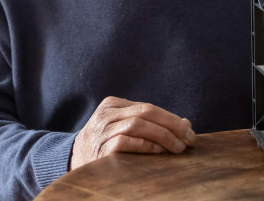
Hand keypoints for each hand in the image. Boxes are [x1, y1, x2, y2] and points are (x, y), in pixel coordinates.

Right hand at [69, 97, 195, 170]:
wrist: (73, 159)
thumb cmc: (105, 143)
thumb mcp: (123, 126)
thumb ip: (149, 123)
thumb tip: (186, 124)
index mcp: (112, 104)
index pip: (148, 107)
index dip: (172, 119)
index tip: (189, 132)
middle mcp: (106, 114)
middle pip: (145, 113)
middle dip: (172, 126)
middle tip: (189, 140)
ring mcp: (101, 130)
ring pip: (137, 125)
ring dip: (163, 136)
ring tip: (178, 148)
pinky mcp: (100, 148)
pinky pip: (126, 143)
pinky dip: (146, 146)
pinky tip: (159, 152)